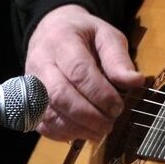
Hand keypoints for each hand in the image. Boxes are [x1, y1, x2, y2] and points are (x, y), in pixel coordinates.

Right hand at [24, 4, 142, 141]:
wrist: (53, 30)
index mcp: (62, 40)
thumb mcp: (106, 36)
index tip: (118, 107)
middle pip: (60, 94)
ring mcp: (31, 82)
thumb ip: (118, 59)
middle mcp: (40, 61)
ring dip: (77, 128)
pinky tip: (83, 132)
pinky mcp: (28, 99)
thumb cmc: (84, 34)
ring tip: (100, 131)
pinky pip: (41, 123)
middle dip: (88, 114)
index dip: (100, 93)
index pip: (78, 70)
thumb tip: (135, 82)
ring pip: (49, 112)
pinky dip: (63, 133)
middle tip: (110, 123)